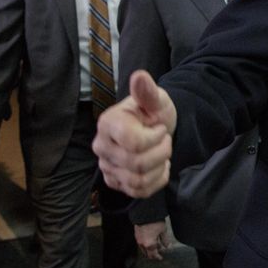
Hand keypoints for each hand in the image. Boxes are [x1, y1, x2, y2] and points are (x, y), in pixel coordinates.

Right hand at [93, 70, 176, 197]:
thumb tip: (139, 76)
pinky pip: (138, 192)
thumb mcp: (156, 100)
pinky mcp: (115, 182)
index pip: (133, 143)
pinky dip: (155, 181)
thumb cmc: (154, 113)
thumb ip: (148, 91)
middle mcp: (101, 146)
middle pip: (136, 164)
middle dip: (161, 152)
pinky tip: (158, 167)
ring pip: (137, 181)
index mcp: (108, 123)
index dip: (155, 138)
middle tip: (165, 141)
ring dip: (159, 168)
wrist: (156, 129)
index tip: (160, 129)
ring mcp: (106, 167)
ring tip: (161, 154)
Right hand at [135, 221, 169, 260]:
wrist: (145, 212)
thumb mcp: (163, 230)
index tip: (161, 258)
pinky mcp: (136, 234)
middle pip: (147, 254)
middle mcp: (142, 244)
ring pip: (143, 249)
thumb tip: (167, 246)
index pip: (153, 255)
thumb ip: (165, 240)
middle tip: (158, 253)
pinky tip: (150, 240)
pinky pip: (140, 243)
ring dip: (149, 249)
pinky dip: (145, 245)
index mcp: (150, 244)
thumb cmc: (155, 221)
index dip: (158, 257)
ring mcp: (138, 239)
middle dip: (153, 254)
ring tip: (156, 246)